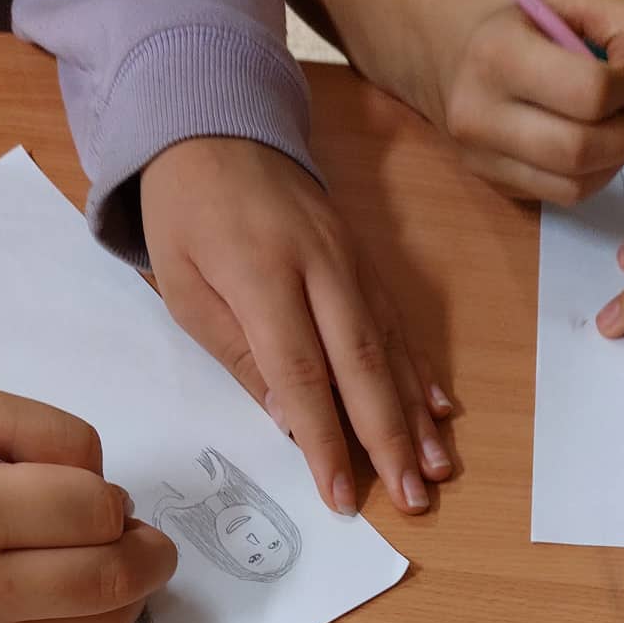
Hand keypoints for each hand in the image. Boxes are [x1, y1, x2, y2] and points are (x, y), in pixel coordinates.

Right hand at [0, 387, 175, 622]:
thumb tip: (112, 495)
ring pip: (107, 621)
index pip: (90, 509)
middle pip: (111, 574)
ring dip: (136, 588)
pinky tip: (87, 589)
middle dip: (147, 550)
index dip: (113, 498)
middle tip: (137, 530)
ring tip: (114, 557)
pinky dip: (104, 617)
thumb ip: (50, 433)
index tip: (101, 492)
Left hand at [140, 137, 450, 518]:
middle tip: (412, 498)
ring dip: (416, 415)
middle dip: (389, 439)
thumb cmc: (186, 215)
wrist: (215, 124)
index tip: (341, 496)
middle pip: (362, 365)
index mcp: (261, 275)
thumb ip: (239, 355)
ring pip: (390, 348)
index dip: (325, 441)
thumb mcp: (184, 290)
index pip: (302, 375)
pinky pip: (396, 323)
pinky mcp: (364, 260)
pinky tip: (439, 411)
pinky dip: (419, 371)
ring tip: (436, 470)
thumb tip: (292, 422)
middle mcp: (319, 266)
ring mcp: (350, 260)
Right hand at [417, 0, 623, 204]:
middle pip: (582, 150)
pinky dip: (592, 175)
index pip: (589, 93)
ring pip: (576, 185)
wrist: (437, 48)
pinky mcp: (495, 184)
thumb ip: (619, 18)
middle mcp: (483, 116)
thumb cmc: (508, 13)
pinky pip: (562, 196)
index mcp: (499, 55)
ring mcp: (484, 159)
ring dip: (614, 159)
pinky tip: (592, 145)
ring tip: (614, 125)